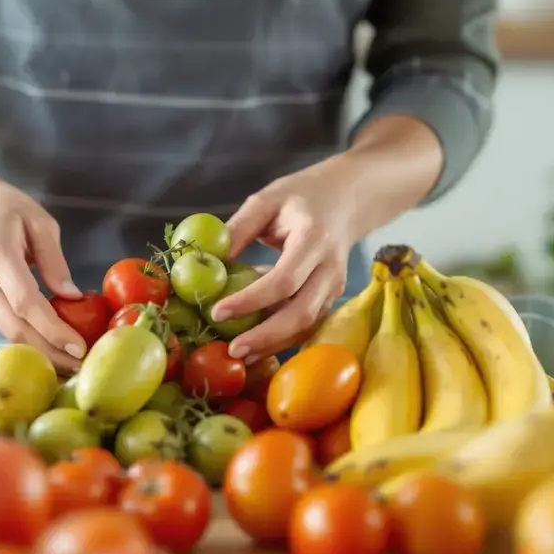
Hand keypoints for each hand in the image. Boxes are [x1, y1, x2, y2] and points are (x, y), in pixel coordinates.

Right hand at [0, 176, 86, 369]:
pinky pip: (4, 328)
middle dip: (50, 352)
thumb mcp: (38, 221)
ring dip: (41, 351)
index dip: (53, 330)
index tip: (79, 346)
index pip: (25, 303)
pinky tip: (51, 344)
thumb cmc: (3, 207)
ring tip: (71, 360)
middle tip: (81, 365)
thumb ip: (54, 260)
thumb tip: (73, 297)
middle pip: (15, 329)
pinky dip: (29, 339)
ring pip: (8, 335)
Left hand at [210, 158, 362, 362]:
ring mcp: (335, 285)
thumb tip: (207, 262)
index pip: (284, 280)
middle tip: (232, 350)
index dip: (250, 300)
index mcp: (314, 238)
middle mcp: (330, 267)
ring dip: (274, 344)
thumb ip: (238, 230)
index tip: (217, 311)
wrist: (347, 198)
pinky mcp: (332, 297)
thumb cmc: (301, 197)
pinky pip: (309, 324)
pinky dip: (283, 339)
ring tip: (241, 356)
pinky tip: (257, 347)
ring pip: (307, 325)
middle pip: (301, 313)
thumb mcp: (266, 201)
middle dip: (266, 336)